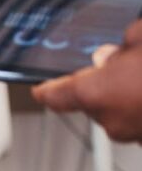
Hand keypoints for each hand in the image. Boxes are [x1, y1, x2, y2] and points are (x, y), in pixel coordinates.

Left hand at [32, 20, 141, 142]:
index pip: (53, 95)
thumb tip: (113, 51)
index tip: (39, 89)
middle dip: (101, 84)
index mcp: (96, 93)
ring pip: (119, 112)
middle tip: (119, 66)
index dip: (45, 90)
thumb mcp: (141, 35)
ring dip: (126, 97)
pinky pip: (140, 121)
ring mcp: (137, 135)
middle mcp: (112, 121)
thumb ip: (119, 43)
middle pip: (90, 101)